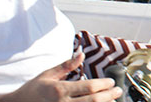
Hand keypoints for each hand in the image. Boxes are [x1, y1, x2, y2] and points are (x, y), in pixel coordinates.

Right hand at [5, 52, 121, 101]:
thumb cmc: (32, 91)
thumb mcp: (47, 75)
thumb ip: (66, 66)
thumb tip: (81, 54)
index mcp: (60, 90)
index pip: (89, 87)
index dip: (104, 85)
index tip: (112, 82)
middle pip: (93, 100)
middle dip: (109, 95)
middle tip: (118, 91)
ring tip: (113, 101)